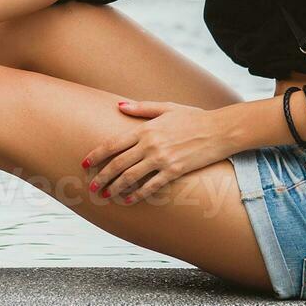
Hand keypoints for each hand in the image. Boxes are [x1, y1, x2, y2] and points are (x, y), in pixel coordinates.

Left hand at [82, 100, 233, 203]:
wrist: (220, 130)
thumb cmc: (194, 117)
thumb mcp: (167, 107)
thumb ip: (141, 108)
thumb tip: (118, 106)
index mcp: (146, 129)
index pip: (113, 144)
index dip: (96, 155)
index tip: (85, 163)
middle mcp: (151, 145)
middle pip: (118, 163)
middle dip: (102, 176)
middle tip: (92, 186)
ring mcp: (163, 159)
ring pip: (132, 177)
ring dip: (116, 187)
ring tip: (106, 195)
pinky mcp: (175, 171)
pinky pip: (152, 186)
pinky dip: (138, 194)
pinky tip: (129, 200)